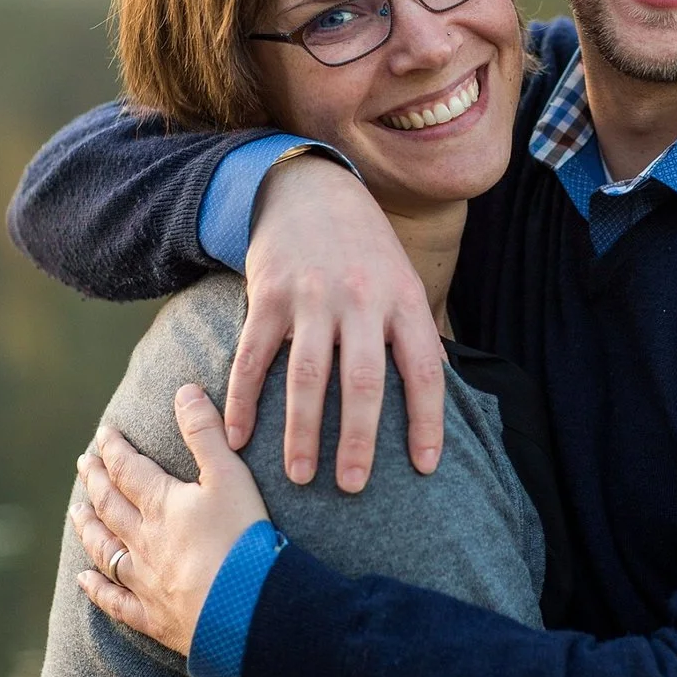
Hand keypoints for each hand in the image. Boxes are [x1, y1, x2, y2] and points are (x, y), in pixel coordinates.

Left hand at [71, 385, 270, 657]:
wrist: (247, 609)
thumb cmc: (243, 539)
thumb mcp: (230, 477)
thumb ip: (206, 433)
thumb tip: (184, 390)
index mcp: (162, 504)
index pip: (128, 469)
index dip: (114, 449)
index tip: (102, 434)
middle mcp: (144, 539)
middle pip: (110, 505)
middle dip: (96, 480)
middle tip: (83, 463)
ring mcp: (145, 580)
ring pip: (105, 548)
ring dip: (88, 527)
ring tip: (76, 511)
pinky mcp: (154, 617)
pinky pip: (115, 600)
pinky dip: (97, 589)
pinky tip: (83, 580)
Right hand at [236, 154, 443, 489]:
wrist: (309, 189)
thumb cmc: (363, 248)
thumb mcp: (402, 280)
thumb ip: (414, 333)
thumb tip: (437, 393)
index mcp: (402, 300)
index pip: (423, 370)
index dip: (426, 421)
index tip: (423, 467)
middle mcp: (360, 300)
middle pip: (361, 382)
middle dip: (357, 440)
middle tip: (353, 487)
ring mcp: (311, 297)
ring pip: (306, 376)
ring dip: (301, 432)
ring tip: (299, 476)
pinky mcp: (268, 295)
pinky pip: (253, 357)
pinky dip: (243, 400)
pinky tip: (239, 436)